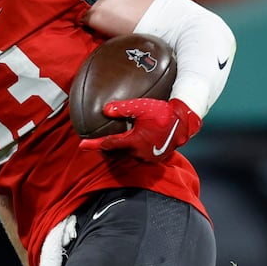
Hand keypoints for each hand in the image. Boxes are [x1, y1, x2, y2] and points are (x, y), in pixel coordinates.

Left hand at [79, 97, 200, 161]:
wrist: (184, 122)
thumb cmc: (163, 112)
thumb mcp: (141, 107)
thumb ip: (122, 108)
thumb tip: (105, 109)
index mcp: (134, 142)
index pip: (108, 145)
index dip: (94, 145)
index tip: (82, 145)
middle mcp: (139, 153)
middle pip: (116, 153)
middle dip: (105, 148)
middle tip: (96, 142)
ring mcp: (148, 158)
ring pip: (127, 156)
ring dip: (119, 150)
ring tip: (113, 142)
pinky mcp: (155, 159)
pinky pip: (138, 156)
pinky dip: (131, 151)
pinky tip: (132, 144)